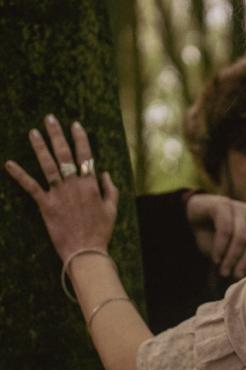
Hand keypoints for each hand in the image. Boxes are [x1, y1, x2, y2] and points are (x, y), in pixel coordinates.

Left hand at [4, 115, 117, 261]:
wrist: (86, 250)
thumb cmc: (101, 231)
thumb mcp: (112, 208)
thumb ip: (111, 188)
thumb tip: (105, 172)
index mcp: (91, 184)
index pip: (85, 155)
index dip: (80, 138)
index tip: (75, 124)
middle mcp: (74, 185)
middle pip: (65, 154)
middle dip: (57, 135)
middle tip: (49, 119)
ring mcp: (59, 194)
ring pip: (48, 165)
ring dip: (39, 147)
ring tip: (33, 132)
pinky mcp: (46, 205)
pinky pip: (31, 187)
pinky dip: (20, 175)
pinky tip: (9, 163)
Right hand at [185, 194, 245, 278]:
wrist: (188, 218)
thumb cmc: (212, 237)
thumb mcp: (227, 251)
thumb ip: (239, 259)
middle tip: (236, 276)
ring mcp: (238, 207)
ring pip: (241, 236)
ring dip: (232, 257)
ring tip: (224, 271)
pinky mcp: (222, 204)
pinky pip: (225, 228)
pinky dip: (221, 246)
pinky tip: (215, 259)